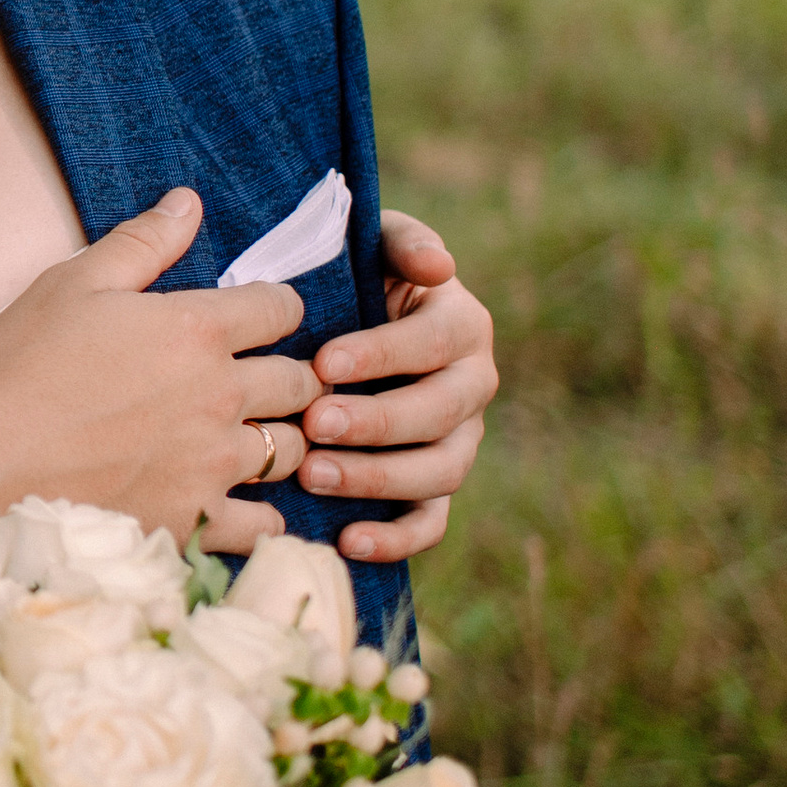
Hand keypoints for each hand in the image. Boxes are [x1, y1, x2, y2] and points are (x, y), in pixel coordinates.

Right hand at [0, 187, 313, 556]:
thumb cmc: (23, 370)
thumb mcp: (73, 284)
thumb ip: (142, 242)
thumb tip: (188, 202)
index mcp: (197, 330)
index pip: (282, 309)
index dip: (274, 309)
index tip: (256, 319)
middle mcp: (221, 395)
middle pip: (300, 382)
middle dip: (288, 376)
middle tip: (256, 382)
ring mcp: (214, 463)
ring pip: (292, 450)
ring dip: (279, 440)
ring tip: (246, 440)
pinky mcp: (199, 520)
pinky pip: (264, 523)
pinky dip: (259, 514)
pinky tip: (234, 502)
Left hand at [300, 207, 499, 563]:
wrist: (347, 320)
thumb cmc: (356, 277)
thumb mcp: (378, 245)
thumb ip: (405, 244)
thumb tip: (439, 267)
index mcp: (463, 325)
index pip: (432, 343)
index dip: (381, 353)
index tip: (324, 360)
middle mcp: (473, 385)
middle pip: (438, 413)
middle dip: (376, 421)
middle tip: (314, 422)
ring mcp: (460, 440)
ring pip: (438, 471)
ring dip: (378, 478)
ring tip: (313, 475)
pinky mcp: (436, 486)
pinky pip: (430, 522)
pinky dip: (396, 538)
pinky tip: (348, 541)